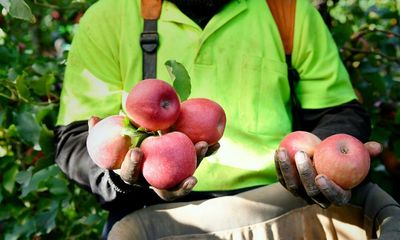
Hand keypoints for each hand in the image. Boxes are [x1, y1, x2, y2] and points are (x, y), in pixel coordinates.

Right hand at [88, 116, 219, 200]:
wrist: (137, 157)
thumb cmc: (123, 149)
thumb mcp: (110, 142)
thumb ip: (100, 132)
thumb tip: (93, 118)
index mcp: (133, 174)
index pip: (131, 174)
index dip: (132, 165)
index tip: (135, 151)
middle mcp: (153, 181)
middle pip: (165, 189)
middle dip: (177, 184)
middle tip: (185, 169)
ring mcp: (169, 177)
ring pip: (183, 179)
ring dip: (196, 166)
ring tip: (205, 147)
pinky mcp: (182, 169)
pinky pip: (194, 163)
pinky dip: (205, 153)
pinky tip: (216, 143)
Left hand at [275, 140, 381, 207]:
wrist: (326, 161)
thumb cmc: (344, 159)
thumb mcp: (356, 156)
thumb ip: (365, 152)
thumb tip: (376, 146)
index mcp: (339, 196)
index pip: (334, 197)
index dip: (328, 189)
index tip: (321, 176)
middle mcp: (319, 199)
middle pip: (310, 191)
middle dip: (304, 174)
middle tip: (302, 154)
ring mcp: (302, 194)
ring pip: (292, 186)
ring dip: (287, 169)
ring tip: (284, 151)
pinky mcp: (290, 186)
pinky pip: (282, 177)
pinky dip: (279, 166)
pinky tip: (278, 152)